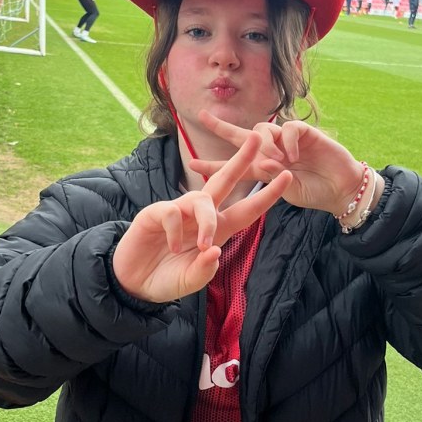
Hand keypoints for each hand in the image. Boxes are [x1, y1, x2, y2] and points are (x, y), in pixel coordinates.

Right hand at [112, 133, 291, 303]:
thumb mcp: (191, 281)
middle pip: (224, 181)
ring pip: (202, 199)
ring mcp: (178, 211)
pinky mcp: (156, 213)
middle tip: (257, 138)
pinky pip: (173, 212)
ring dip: (207, 221)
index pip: (246, 209)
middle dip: (241, 160)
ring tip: (204, 244)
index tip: (288, 177)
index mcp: (217, 230)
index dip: (267, 194)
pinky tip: (172, 247)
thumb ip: (204, 270)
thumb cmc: (165, 279)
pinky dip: (177, 231)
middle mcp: (200, 216)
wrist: (133, 284)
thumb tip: (215, 249)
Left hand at [189, 110, 370, 216]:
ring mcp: (288, 141)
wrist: (341, 190)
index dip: (214, 164)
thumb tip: (261, 163)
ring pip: (264, 129)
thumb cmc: (315, 193)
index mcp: (264, 168)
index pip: (234, 165)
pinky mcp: (305, 133)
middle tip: (203, 116)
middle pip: (243, 135)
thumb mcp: (286, 191)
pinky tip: (291, 155)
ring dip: (264, 144)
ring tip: (275, 160)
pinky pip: (288, 129)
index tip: (192, 162)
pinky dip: (286, 141)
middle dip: (222, 127)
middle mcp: (273, 151)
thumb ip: (271, 178)